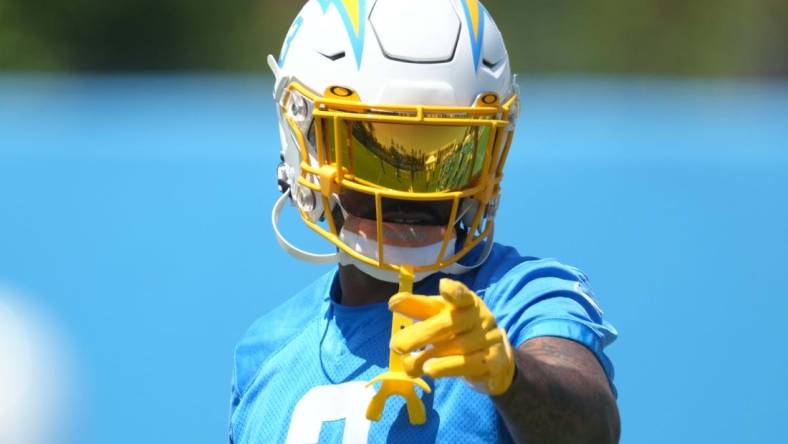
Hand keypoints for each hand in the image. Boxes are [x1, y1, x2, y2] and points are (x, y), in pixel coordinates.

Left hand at [389, 278, 514, 395]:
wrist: (493, 356)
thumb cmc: (459, 330)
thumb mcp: (440, 316)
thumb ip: (418, 309)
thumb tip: (393, 302)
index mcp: (466, 301)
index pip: (461, 295)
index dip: (454, 291)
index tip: (443, 286)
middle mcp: (479, 317)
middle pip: (451, 323)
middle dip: (422, 334)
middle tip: (396, 346)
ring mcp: (488, 338)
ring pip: (457, 347)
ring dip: (429, 356)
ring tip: (408, 365)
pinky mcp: (492, 360)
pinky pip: (467, 364)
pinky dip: (446, 367)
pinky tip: (429, 370)